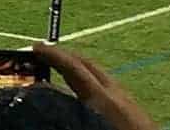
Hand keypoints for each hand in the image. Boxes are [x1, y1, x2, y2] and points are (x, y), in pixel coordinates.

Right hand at [34, 43, 157, 129]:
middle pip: (88, 64)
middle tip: (44, 54)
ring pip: (99, 75)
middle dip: (64, 55)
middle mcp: (116, 94)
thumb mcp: (88, 124)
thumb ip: (68, 113)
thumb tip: (46, 93)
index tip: (35, 48)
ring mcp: (128, 101)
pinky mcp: (135, 110)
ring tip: (60, 72)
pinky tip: (84, 96)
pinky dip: (89, 82)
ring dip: (78, 69)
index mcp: (103, 100)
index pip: (74, 67)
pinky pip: (106, 87)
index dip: (53, 55)